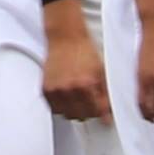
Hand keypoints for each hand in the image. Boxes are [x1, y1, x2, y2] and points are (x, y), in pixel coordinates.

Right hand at [39, 0, 108, 122]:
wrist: (66, 37)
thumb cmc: (84, 51)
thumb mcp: (101, 72)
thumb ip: (105, 95)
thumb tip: (108, 114)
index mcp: (86, 85)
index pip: (96, 112)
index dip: (102, 113)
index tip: (104, 114)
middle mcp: (69, 89)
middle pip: (81, 116)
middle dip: (88, 112)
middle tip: (90, 102)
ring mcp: (56, 90)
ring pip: (67, 115)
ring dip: (74, 110)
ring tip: (78, 98)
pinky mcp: (45, 89)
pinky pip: (54, 109)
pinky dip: (61, 106)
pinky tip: (67, 96)